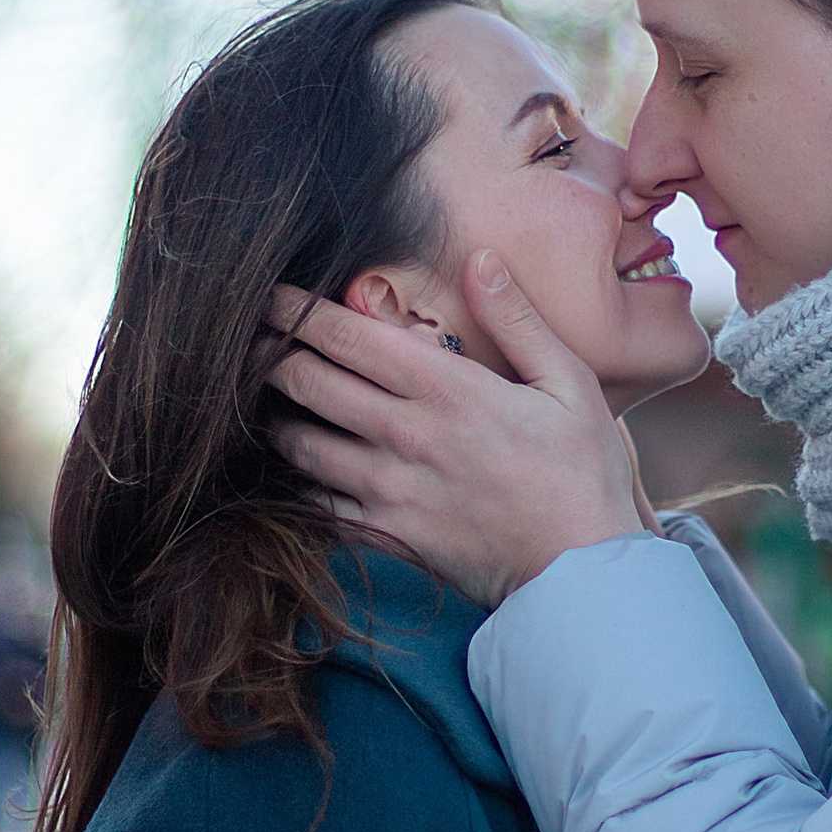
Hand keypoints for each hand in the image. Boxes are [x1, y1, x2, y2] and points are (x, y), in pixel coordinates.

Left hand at [266, 261, 648, 604]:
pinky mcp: (385, 535)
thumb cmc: (581, 473)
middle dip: (271, 353)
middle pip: (308, 382)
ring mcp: (390, 490)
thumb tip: (480, 258)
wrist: (580, 572)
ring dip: (274, 414)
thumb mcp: (569, 383)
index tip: (271, 293)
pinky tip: (291, 464)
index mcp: (448, 389)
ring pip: (301, 443)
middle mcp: (407, 436)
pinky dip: (294, 480)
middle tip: (250, 338)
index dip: (298, 310)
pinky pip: (317, 503)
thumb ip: (518, 320)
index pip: (348, 337)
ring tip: (257, 396)